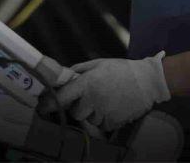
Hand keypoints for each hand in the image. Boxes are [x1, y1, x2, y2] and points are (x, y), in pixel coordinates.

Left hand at [39, 52, 170, 131]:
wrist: (147, 81)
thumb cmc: (121, 70)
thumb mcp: (98, 64)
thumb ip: (78, 70)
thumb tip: (63, 76)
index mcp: (87, 83)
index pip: (62, 97)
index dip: (49, 103)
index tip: (41, 107)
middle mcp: (93, 99)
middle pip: (75, 112)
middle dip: (78, 106)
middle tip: (88, 97)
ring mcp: (103, 113)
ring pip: (88, 119)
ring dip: (91, 112)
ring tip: (105, 99)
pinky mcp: (113, 123)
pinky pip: (100, 125)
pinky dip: (103, 118)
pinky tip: (112, 106)